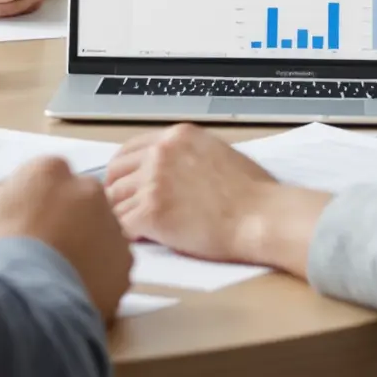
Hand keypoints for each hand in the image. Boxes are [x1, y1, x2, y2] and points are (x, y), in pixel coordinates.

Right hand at [0, 157, 130, 322]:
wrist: (26, 302)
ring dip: (84, 248)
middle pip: (77, 202)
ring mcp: (110, 224)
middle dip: (63, 222)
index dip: (30, 206)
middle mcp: (86, 189)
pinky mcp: (124, 261)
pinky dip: (100, 276)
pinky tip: (75, 290)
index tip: (20, 228)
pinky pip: (114, 265)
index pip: (45, 179)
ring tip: (56, 276)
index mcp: (47, 171)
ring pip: (99, 232)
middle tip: (40, 253)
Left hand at [103, 125, 328, 277]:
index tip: (123, 185)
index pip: (128, 150)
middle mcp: (160, 154)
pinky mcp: (152, 213)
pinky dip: (126, 235)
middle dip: (117, 194)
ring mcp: (153, 183)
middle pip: (115, 174)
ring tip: (135, 229)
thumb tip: (171, 168)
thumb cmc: (253, 193)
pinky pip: (122, 225)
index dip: (122, 171)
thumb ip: (186, 154)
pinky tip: (140, 240)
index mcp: (176, 137)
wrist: (262, 217)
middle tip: (124, 210)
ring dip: (121, 217)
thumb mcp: (217, 152)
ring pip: (115, 201)